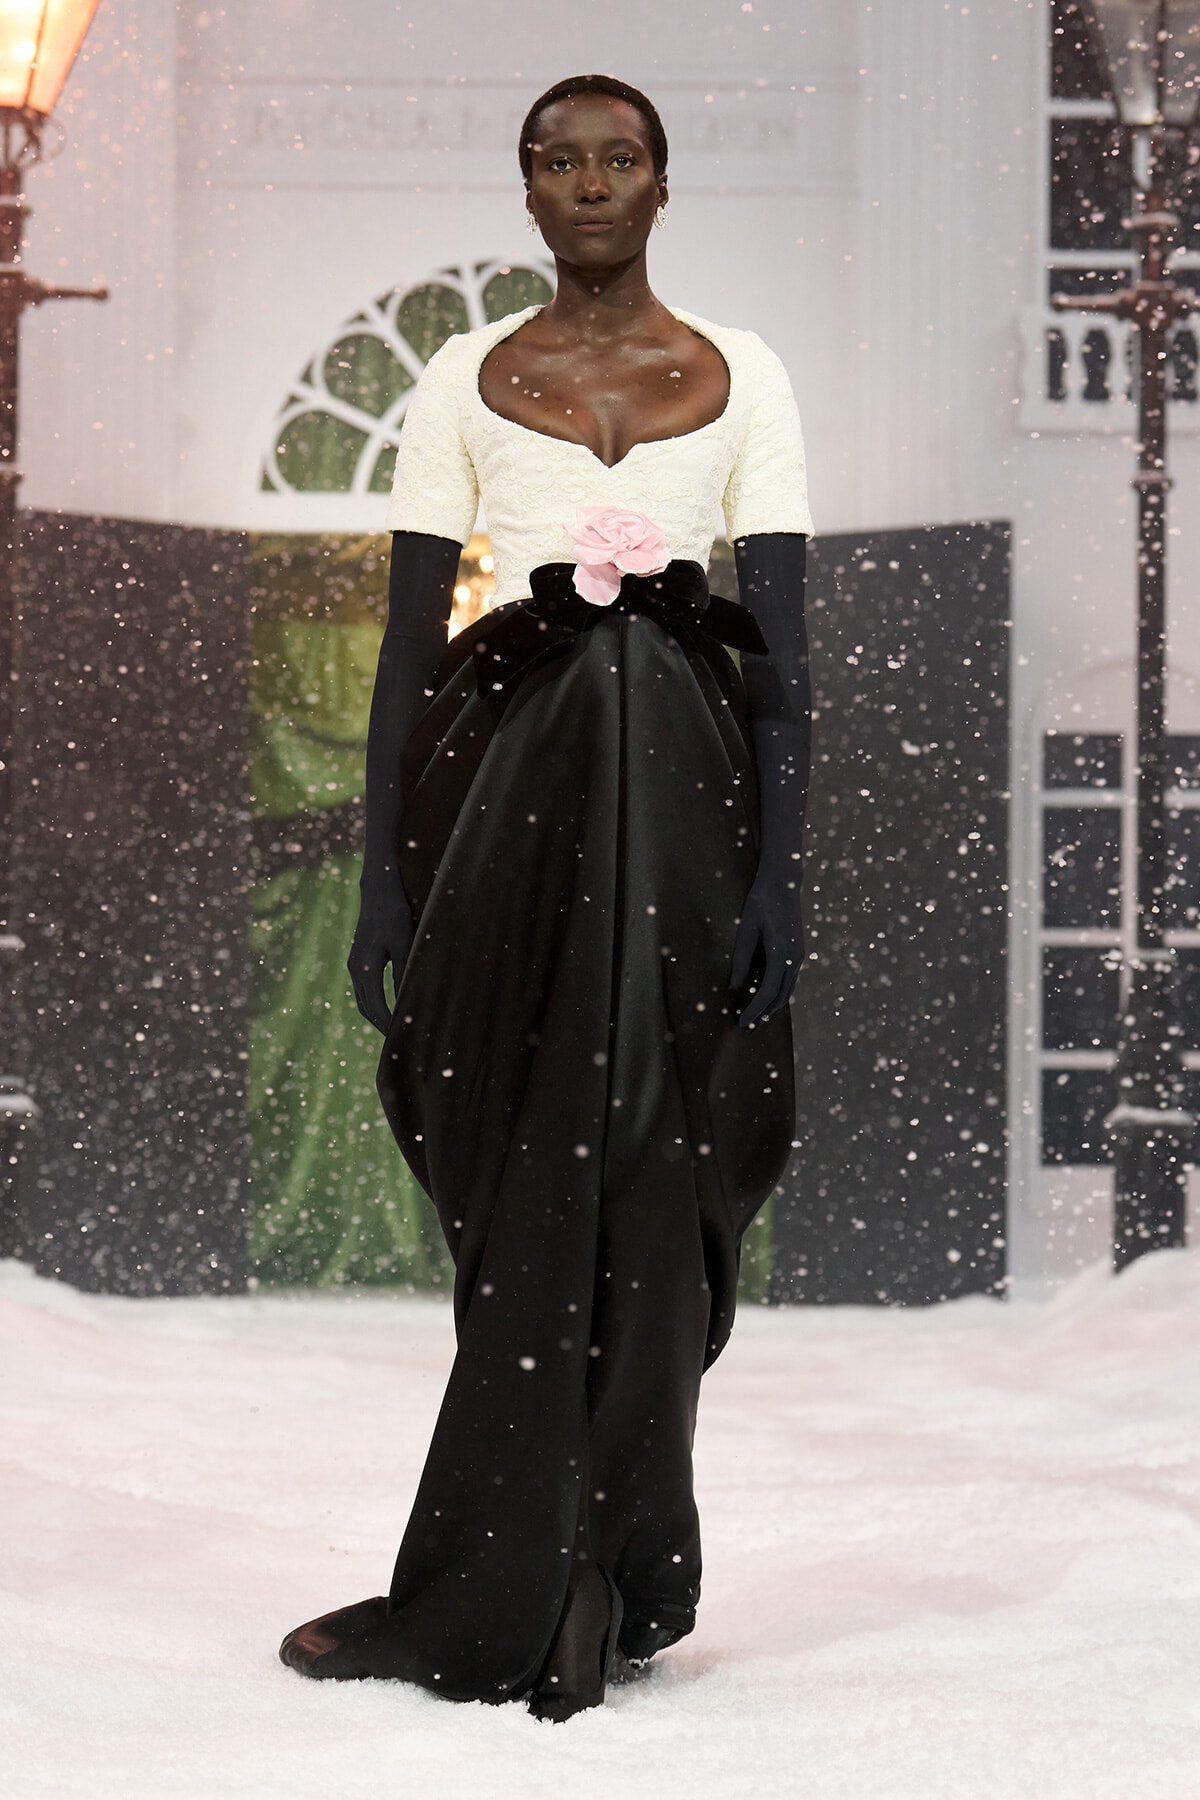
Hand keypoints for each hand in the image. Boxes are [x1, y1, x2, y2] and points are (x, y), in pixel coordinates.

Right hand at [348, 901, 413, 1034]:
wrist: (377, 891)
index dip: (388, 1026)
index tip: (401, 1038)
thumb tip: (407, 1001)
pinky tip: (386, 1007)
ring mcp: (353, 965)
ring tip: (392, 1029)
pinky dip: (372, 1004)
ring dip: (375, 1017)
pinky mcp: (357, 960)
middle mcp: (355, 970)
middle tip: (398, 1041)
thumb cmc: (394, 915)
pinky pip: (363, 990)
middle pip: (366, 1009)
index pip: (376, 1009)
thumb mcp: (404, 944)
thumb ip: (404, 973)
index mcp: (366, 969)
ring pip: (362, 1000)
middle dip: (381, 1026)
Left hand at [729, 875, 803, 1027]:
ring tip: (756, 1019)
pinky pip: (789, 980)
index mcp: (781, 953)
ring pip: (787, 990)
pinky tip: (767, 1000)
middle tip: (747, 1028)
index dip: (755, 1010)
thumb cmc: (761, 902)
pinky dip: (778, 994)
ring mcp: (798, 956)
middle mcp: (794, 958)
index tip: (743, 1023)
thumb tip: (733, 987)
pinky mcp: (797, 952)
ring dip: (772, 1007)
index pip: (769, 992)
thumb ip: (741, 959)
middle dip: (763, 1014)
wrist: (783, 882)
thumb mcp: (746, 929)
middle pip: (780, 997)